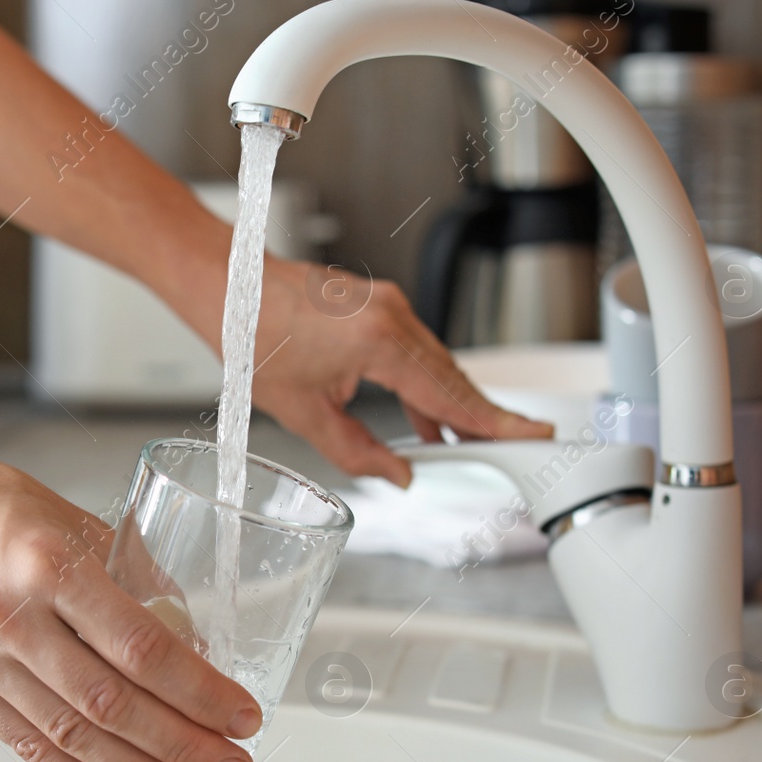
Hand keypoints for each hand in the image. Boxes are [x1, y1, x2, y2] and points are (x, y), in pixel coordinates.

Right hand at [0, 447, 261, 761]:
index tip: (241, 714)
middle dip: (182, 744)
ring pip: (72, 735)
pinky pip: (26, 746)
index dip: (198, 689)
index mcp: (50, 564)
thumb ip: (134, 574)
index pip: (141, 645)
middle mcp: (13, 618)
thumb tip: (193, 636)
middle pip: (112, 701)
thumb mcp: (72, 519)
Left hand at [249, 256, 553, 484]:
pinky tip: (428, 418)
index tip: (530, 436)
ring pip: (437, 364)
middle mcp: (393, 316)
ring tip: (468, 445)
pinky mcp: (379, 306)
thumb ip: (357, 451)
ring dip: (452, 403)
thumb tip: (398, 475)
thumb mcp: (303, 412)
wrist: (231, 286)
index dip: (492, 422)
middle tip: (512, 449)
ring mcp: (389, 305)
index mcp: (378, 342)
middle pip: (452, 377)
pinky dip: (427, 384)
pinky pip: (417, 351)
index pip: (450, 394)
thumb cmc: (254, 338)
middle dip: (481, 418)